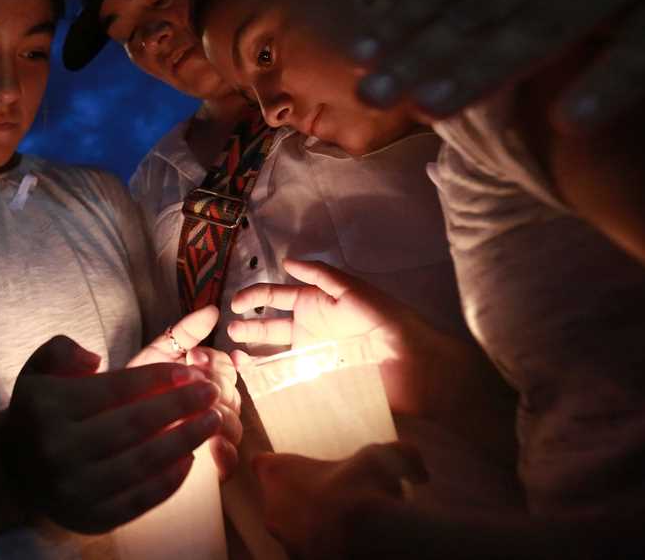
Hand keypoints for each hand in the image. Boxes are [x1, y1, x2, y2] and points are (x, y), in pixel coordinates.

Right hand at [0, 334, 222, 533]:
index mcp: (47, 408)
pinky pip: (141, 499)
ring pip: (143, 463)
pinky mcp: (92, 519)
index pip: (114, 389)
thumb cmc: (38, 413)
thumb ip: (62, 350)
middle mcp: (58, 450)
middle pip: (134, 425)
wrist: (13, 470)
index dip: (156, 379)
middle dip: (180, 407)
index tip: (188, 372)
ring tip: (212, 421)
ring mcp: (75, 489)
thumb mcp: (39, 370)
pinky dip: (171, 480)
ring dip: (186, 440)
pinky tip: (190, 458)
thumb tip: (95, 359)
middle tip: (211, 393)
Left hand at [128, 306, 242, 477]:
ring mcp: (215, 434)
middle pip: (232, 394)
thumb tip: (213, 310)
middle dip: (213, 386)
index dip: (214, 361)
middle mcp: (216, 404)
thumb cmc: (136, 386)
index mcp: (208, 377)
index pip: (227, 366)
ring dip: (218, 416)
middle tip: (190, 382)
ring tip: (194, 414)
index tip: (193, 357)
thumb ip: (185, 332)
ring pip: (234, 424)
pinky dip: (226, 453)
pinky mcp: (210, 465)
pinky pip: (230, 461)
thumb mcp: (157, 354)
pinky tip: (214, 446)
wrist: (109, 421)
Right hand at [228, 259, 430, 415]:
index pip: (276, 297)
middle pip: (269, 328)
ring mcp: (311, 359)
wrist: (415, 365)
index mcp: (315, 304)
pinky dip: (267, 380)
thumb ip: (321, 276)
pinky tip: (253, 378)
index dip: (254, 297)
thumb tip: (287, 261)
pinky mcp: (318, 383)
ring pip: (273, 355)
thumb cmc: (387, 321)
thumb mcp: (354, 290)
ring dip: (252, 353)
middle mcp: (308, 331)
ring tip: (234, 354)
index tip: (235, 303)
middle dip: (248, 326)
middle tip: (229, 329)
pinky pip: (288, 381)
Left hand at [254, 443, 426, 559]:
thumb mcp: (385, 458)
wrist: (367, 537)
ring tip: (345, 525)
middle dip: (300, 499)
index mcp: (278, 474)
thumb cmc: (363, 487)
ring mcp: (286, 542)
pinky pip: (309, 554)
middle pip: (277, 500)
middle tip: (331, 497)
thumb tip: (420, 472)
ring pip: (292, 531)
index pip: (264, 464)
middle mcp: (272, 509)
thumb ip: (404, 458)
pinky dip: (323, 549)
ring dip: (312, 528)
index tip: (293, 467)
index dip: (277, 465)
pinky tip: (348, 544)